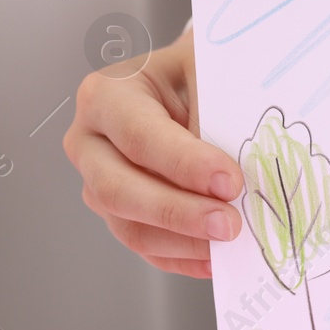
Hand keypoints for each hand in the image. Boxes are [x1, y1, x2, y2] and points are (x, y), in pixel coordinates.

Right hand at [63, 29, 242, 278]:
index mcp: (107, 95)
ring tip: (229, 245)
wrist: (190, 83)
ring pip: (129, 227)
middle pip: (118, 189)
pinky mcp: (120, 214)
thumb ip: (215, 108)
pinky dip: (183, 257)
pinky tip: (216, 260)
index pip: (140, 136)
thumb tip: (238, 165)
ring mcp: (100, 182)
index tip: (229, 181)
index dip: (184, 164)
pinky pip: (147, 247)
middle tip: (230, 224)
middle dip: (178, 212)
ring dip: (183, 242)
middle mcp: (90, 141)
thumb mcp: (206, 69)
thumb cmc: (196, 72)